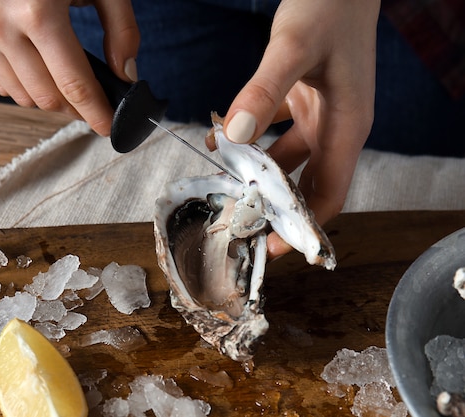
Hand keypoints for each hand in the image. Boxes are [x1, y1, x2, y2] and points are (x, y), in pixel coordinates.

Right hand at [0, 0, 139, 135]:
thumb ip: (121, 30)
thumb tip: (126, 76)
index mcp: (39, 12)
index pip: (73, 83)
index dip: (95, 112)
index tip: (109, 129)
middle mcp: (1, 25)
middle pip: (47, 98)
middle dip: (74, 106)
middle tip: (91, 99)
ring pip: (22, 97)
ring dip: (49, 96)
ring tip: (63, 75)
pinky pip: (0, 84)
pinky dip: (23, 83)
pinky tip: (35, 61)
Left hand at [220, 0, 379, 258]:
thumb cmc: (329, 6)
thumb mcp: (294, 47)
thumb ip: (264, 90)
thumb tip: (235, 134)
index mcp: (347, 126)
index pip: (328, 194)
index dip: (301, 227)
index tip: (268, 246)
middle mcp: (335, 127)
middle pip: (304, 184)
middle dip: (271, 205)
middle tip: (235, 221)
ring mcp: (317, 114)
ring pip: (283, 159)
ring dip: (253, 173)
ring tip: (220, 187)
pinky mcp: (300, 99)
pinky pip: (270, 129)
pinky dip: (246, 139)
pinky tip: (218, 139)